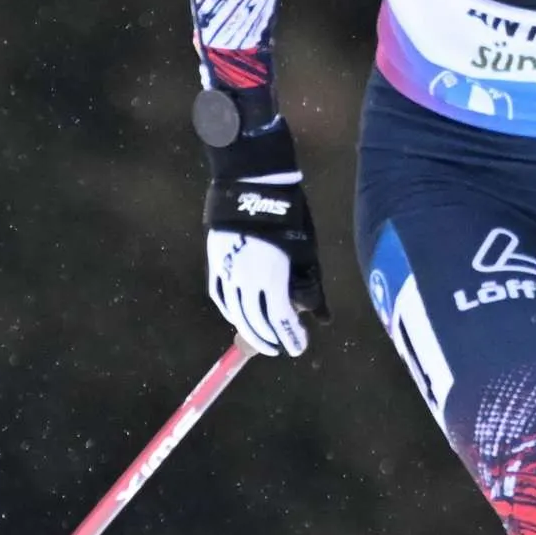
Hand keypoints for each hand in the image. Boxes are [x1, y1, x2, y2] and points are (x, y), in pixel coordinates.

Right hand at [197, 92, 327, 357]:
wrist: (250, 186)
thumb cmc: (288, 218)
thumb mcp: (305, 253)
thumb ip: (311, 286)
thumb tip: (321, 316)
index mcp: (270, 277)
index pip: (279, 319)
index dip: (290, 337)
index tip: (299, 349)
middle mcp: (244, 279)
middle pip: (254, 321)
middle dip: (269, 338)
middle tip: (281, 347)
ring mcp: (225, 272)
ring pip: (235, 312)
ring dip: (249, 329)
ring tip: (262, 338)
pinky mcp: (214, 263)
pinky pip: (220, 296)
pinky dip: (231, 311)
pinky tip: (239, 316)